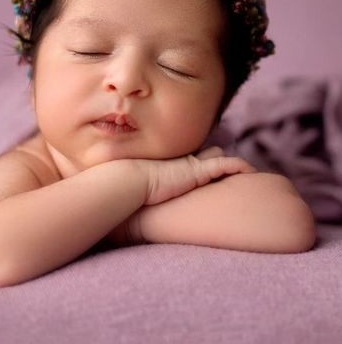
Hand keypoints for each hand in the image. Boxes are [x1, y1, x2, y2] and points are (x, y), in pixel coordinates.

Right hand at [132, 146, 257, 205]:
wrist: (132, 181)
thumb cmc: (131, 191)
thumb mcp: (139, 193)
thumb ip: (140, 198)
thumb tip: (124, 223)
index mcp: (172, 166)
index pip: (193, 159)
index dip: (203, 161)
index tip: (212, 172)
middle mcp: (183, 161)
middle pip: (208, 153)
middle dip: (218, 159)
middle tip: (230, 172)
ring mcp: (192, 163)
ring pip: (219, 156)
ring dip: (232, 165)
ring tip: (249, 175)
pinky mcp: (200, 169)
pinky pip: (227, 164)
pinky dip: (240, 167)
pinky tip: (252, 173)